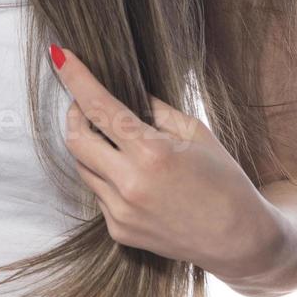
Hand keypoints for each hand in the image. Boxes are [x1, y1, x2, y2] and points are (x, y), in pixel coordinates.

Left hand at [50, 44, 288, 284]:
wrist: (238, 240)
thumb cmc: (223, 180)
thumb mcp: (195, 132)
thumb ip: (153, 110)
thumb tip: (121, 90)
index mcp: (152, 153)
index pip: (99, 107)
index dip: (75, 78)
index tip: (59, 55)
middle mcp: (129, 184)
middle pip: (75, 139)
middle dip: (75, 114)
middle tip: (87, 103)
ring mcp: (121, 212)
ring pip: (83, 167)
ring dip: (92, 147)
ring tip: (121, 142)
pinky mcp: (118, 230)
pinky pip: (98, 192)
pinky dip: (108, 176)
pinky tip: (137, 179)